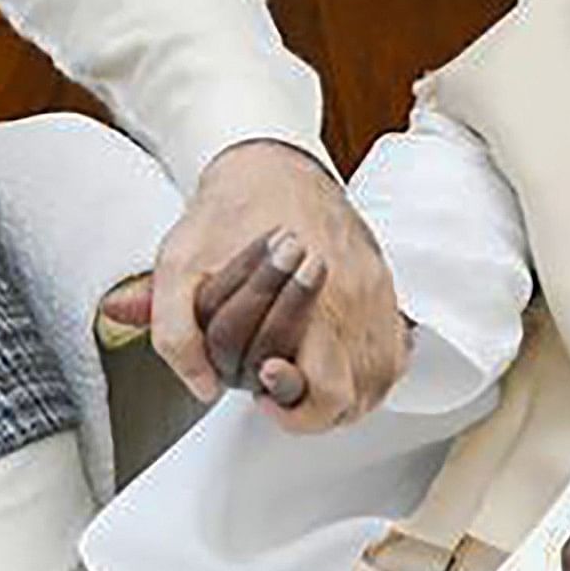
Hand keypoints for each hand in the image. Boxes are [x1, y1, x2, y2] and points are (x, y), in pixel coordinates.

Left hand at [111, 139, 406, 431]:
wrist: (271, 166)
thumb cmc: (228, 215)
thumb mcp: (178, 266)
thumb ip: (175, 332)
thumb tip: (201, 385)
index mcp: (308, 295)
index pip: (322, 389)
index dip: (291, 403)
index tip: (265, 381)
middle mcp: (352, 299)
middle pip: (357, 392)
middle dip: (314, 405)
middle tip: (279, 383)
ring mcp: (375, 295)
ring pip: (379, 379)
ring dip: (344, 394)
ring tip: (305, 383)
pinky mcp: (383, 288)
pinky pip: (394, 351)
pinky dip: (370, 369)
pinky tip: (337, 366)